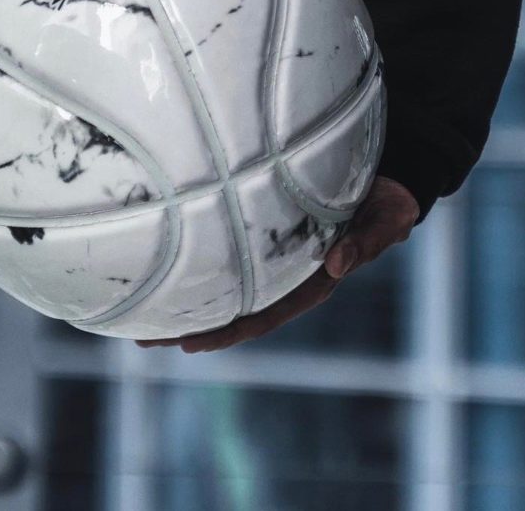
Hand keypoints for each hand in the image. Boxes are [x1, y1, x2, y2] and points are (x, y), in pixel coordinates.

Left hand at [136, 176, 419, 352]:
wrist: (386, 181)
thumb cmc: (387, 204)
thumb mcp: (387, 222)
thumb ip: (368, 242)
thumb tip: (337, 264)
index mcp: (311, 281)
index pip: (265, 315)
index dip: (227, 332)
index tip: (189, 343)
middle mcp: (286, 275)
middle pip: (233, 307)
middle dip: (190, 324)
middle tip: (142, 337)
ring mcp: (275, 256)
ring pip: (225, 282)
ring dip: (185, 296)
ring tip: (138, 305)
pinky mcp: (267, 231)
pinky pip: (230, 248)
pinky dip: (200, 256)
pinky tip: (168, 256)